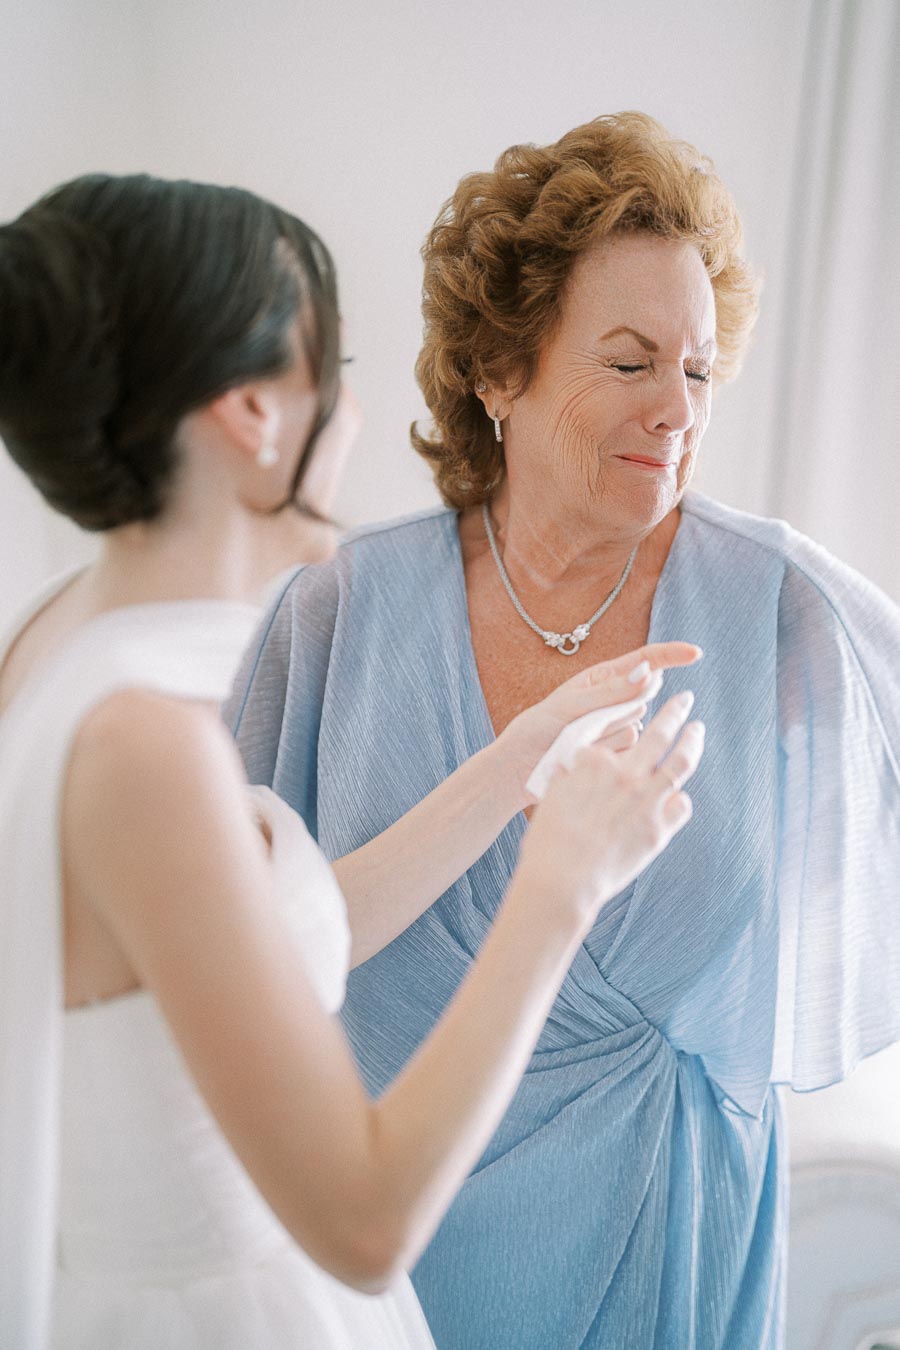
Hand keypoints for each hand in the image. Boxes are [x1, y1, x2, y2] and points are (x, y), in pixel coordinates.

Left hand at [494, 642, 701, 809]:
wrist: (520, 769)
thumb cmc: (537, 730)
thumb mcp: (569, 706)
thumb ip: (611, 692)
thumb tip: (650, 673)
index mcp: (601, 679)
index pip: (645, 661)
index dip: (671, 655)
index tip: (696, 653)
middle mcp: (614, 701)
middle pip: (642, 699)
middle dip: (618, 711)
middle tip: (581, 725)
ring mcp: (617, 727)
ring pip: (637, 728)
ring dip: (608, 736)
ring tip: (575, 743)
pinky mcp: (618, 753)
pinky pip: (630, 751)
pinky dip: (608, 755)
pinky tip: (583, 758)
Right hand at [515, 691, 704, 933]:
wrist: (562, 879)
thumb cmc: (550, 840)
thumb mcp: (552, 795)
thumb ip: (570, 775)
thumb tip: (576, 766)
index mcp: (595, 761)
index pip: (614, 737)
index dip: (620, 734)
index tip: (629, 726)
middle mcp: (625, 774)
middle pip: (659, 733)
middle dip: (675, 711)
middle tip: (685, 699)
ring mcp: (646, 800)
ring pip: (681, 761)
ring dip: (692, 740)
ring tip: (697, 730)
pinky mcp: (659, 829)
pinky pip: (681, 805)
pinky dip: (680, 799)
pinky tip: (677, 796)